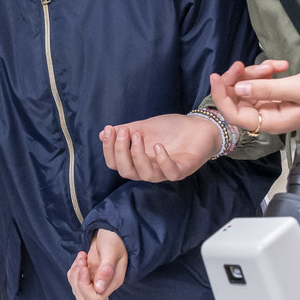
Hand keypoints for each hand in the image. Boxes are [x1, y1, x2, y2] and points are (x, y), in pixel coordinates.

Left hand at [68, 229, 128, 299]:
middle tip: (82, 262)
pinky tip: (82, 257)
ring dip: (74, 273)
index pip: (94, 298)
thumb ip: (106, 270)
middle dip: (77, 281)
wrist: (112, 230)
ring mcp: (95, 280)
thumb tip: (99, 288)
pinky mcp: (88, 274)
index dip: (84, 286)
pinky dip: (74, 268)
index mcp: (112, 282)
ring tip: (83, 256)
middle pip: (83, 298)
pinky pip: (74, 279)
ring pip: (77, 289)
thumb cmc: (115, 240)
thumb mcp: (111, 252)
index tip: (85, 267)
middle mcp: (104, 284)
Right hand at [100, 107, 240, 182]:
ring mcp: (165, 171)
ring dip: (137, 155)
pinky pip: (170, 173)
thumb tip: (102, 134)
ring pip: (145, 174)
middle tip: (124, 132)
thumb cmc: (171, 129)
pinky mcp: (182, 169)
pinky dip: (162, 160)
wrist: (198, 125)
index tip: (109, 129)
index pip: (115, 163)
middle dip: (120, 151)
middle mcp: (149, 169)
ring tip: (138, 135)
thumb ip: (125, 131)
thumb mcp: (144, 126)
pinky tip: (158, 146)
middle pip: (126, 171)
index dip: (109, 149)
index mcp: (137, 161)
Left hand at [211, 61, 299, 133]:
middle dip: (239, 79)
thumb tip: (238, 89)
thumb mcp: (297, 88)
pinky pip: (261, 84)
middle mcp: (268, 118)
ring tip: (274, 65)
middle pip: (238, 100)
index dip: (221, 96)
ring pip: (248, 89)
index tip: (216, 75)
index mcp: (271, 123)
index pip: (234, 114)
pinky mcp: (277, 96)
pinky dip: (265, 72)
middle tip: (243, 63)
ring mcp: (272, 107)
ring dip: (255, 73)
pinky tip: (279, 65)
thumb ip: (267, 89)